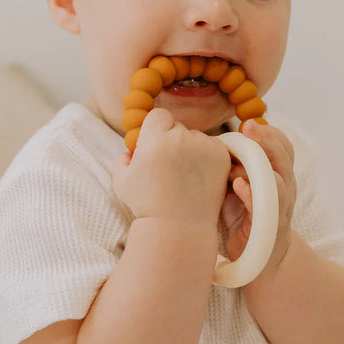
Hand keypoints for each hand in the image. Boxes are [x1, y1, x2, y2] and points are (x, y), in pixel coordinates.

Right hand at [112, 108, 231, 229]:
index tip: (155, 147)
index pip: (159, 116)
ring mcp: (204, 146)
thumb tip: (132, 150)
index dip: (155, 130)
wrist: (177, 228)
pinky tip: (198, 177)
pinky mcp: (221, 156)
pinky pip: (212, 147)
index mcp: (155, 138)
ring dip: (191, 149)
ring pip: (196, 137)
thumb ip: (122, 158)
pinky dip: (207, 157)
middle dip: (173, 140)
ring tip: (184, 177)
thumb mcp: (122, 180)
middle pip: (178, 126)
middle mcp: (181, 137)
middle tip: (169, 167)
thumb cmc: (146, 205)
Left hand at [220, 120, 295, 270]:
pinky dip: (251, 194)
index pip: (283, 146)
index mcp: (279, 173)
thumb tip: (207, 141)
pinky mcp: (269, 227)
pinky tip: (238, 185)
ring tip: (240, 157)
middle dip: (267, 140)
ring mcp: (279, 207)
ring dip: (258, 166)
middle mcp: (284, 187)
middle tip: (249, 127)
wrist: (260, 260)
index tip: (249, 122)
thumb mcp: (240, 184)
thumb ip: (233, 164)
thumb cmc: (245, 216)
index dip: (270, 133)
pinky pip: (264, 208)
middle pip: (284, 158)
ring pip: (279, 181)